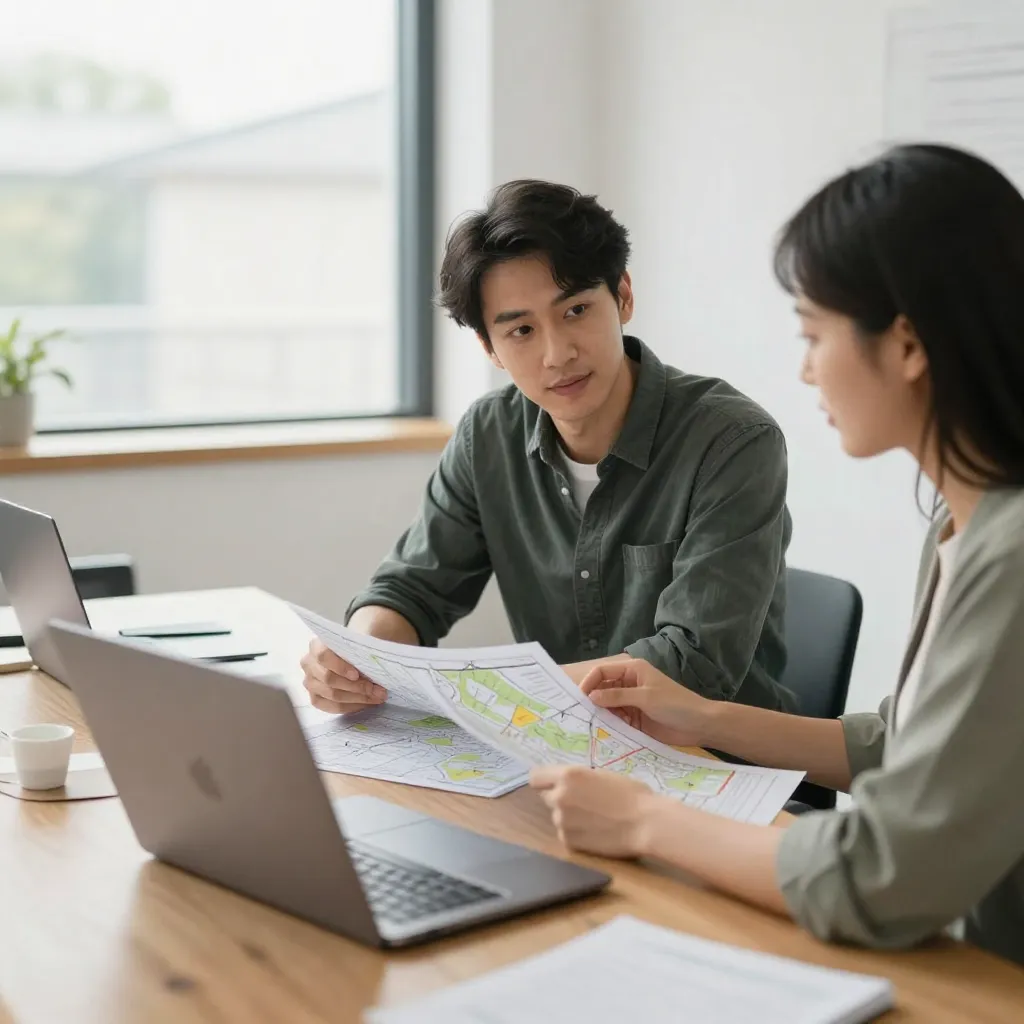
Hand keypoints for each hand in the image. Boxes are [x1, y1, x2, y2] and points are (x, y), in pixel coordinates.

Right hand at [300, 639, 386, 714]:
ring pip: (332, 695)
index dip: (340, 667)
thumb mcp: (359, 640)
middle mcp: (308, 664)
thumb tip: (374, 658)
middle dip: (356, 686)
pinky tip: (366, 704)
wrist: (351, 655)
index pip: (323, 656)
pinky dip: (351, 706)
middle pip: (329, 679)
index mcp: (316, 646)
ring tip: (377, 697)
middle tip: (377, 690)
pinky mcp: (315, 698)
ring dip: (358, 698)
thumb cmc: (355, 647)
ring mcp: (310, 682)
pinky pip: (332, 707)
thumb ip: (364, 646)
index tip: (357, 675)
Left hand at [529, 765, 657, 857]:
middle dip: (558, 798)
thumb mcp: (601, 775)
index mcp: (568, 775)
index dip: (545, 780)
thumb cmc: (631, 794)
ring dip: (568, 817)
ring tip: (594, 819)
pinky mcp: (568, 842)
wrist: (646, 823)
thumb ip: (578, 780)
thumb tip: (567, 784)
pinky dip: (576, 833)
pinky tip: (595, 832)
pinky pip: (565, 834)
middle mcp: (559, 797)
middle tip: (581, 803)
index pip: (536, 777)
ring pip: (556, 816)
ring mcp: (562, 821)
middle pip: (545, 796)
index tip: (553, 784)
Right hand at [580, 658, 710, 746]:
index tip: (579, 699)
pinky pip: (616, 720)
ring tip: (594, 726)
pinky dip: (610, 725)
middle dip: (593, 700)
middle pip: (603, 689)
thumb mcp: (645, 697)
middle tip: (581, 715)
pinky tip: (607, 733)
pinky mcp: (634, 719)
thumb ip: (617, 696)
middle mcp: (629, 684)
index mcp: (632, 670)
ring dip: (601, 715)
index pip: (602, 671)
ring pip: (608, 706)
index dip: (589, 682)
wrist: (699, 725)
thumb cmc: (675, 704)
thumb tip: (591, 696)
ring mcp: (631, 702)